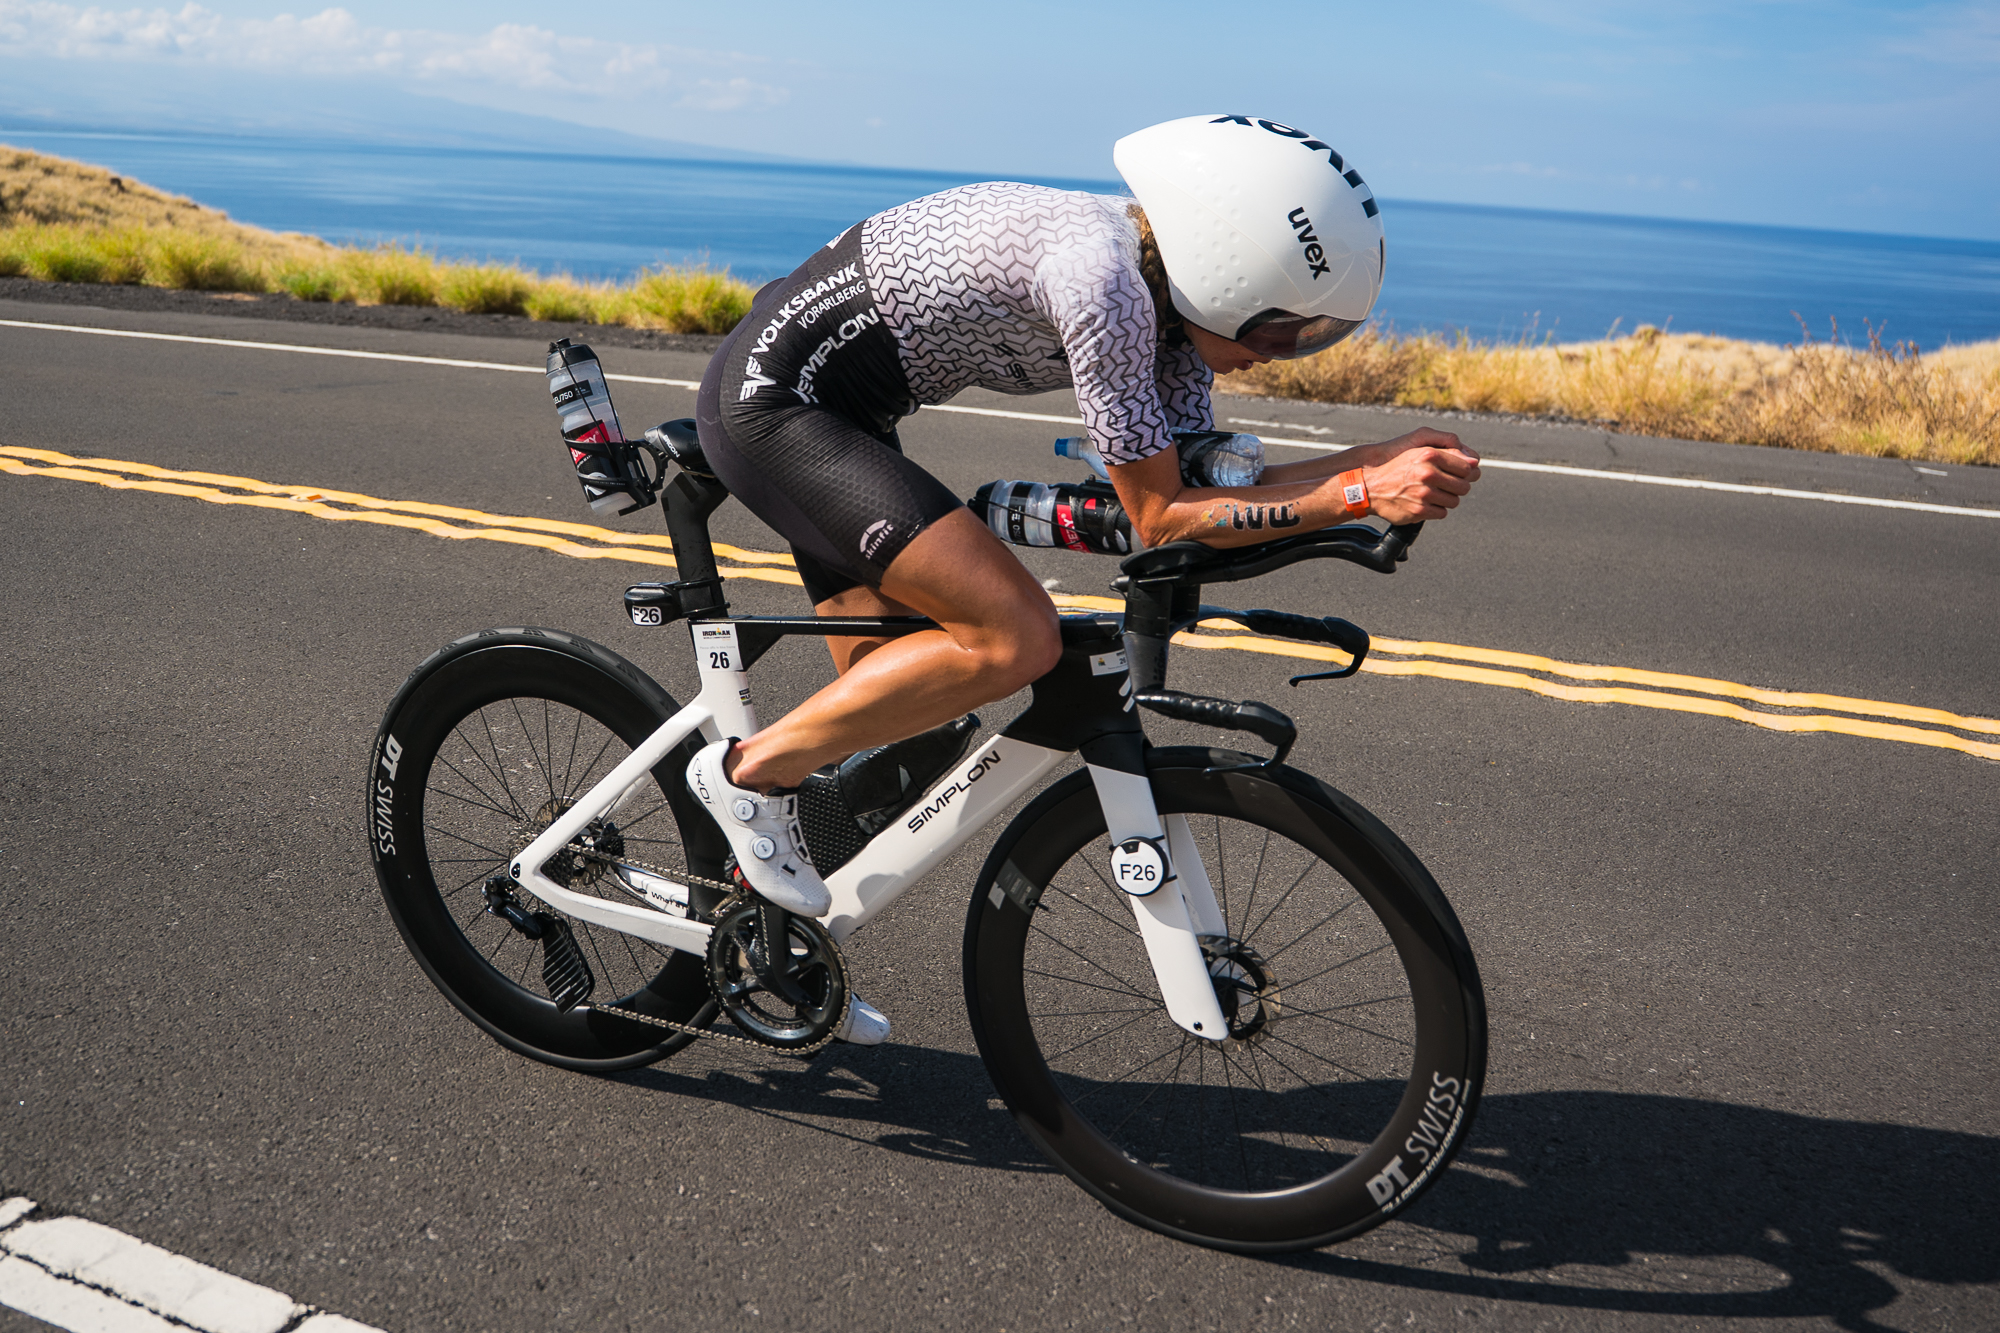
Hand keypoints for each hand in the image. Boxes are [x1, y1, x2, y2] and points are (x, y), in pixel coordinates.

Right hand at [1358, 431, 1481, 521]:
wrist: (1372, 488)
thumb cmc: (1398, 469)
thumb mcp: (1419, 452)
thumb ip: (1448, 452)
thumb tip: (1475, 463)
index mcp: (1430, 455)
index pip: (1467, 467)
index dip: (1467, 473)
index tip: (1460, 475)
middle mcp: (1427, 473)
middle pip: (1463, 486)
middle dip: (1457, 487)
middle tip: (1445, 486)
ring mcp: (1423, 493)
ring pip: (1454, 501)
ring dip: (1447, 500)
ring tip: (1433, 494)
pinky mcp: (1419, 510)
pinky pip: (1442, 513)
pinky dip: (1436, 510)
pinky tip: (1425, 503)